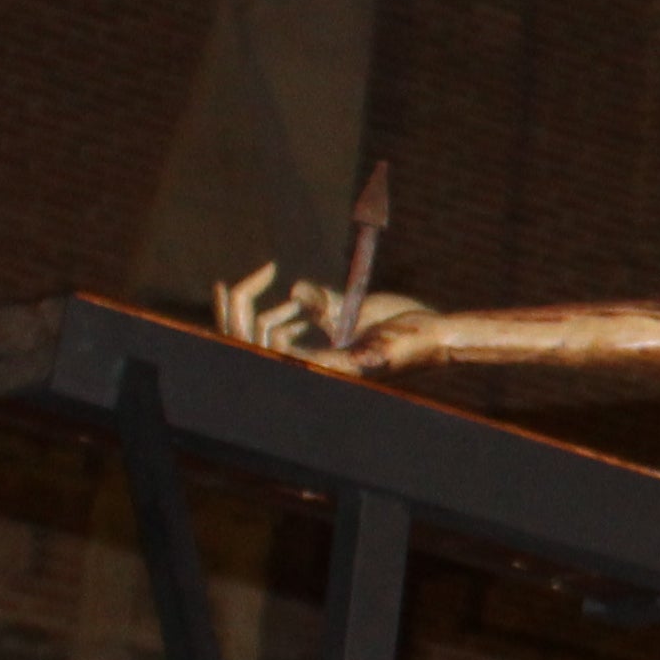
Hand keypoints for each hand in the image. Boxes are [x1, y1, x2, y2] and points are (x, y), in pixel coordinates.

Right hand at [216, 266, 434, 369]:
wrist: (434, 332)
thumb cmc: (398, 323)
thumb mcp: (348, 307)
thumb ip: (317, 302)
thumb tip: (292, 289)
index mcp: (312, 360)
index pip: (256, 346)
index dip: (232, 317)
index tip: (225, 285)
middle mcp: (314, 371)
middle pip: (248, 351)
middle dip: (231, 316)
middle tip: (227, 285)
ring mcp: (328, 374)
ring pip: (267, 353)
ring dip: (259, 321)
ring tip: (276, 296)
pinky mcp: (346, 369)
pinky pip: (301, 362)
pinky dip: (281, 344)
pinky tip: (277, 331)